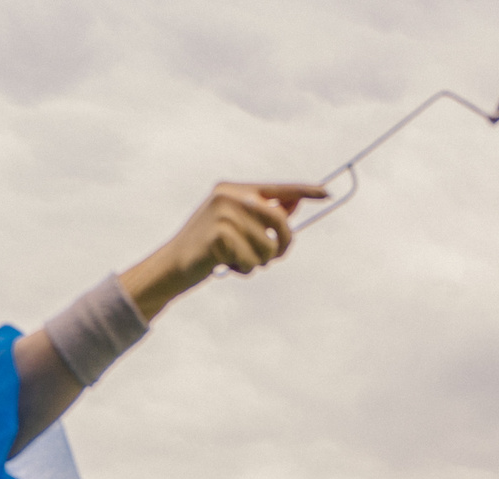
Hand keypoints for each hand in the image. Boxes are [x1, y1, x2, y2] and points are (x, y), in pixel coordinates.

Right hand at [128, 182, 329, 308]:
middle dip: (283, 245)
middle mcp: (229, 196)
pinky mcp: (219, 235)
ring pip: (268, 246)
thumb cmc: (208, 248)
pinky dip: (244, 269)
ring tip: (238, 261)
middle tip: (274, 258)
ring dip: (259, 262)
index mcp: (233, 190)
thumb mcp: (235, 227)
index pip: (276, 188)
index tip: (326, 193)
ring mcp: (223, 214)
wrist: (173, 265)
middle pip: (280, 221)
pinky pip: (252, 259)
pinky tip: (226, 266)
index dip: (303, 191)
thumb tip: (294, 206)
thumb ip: (261, 216)